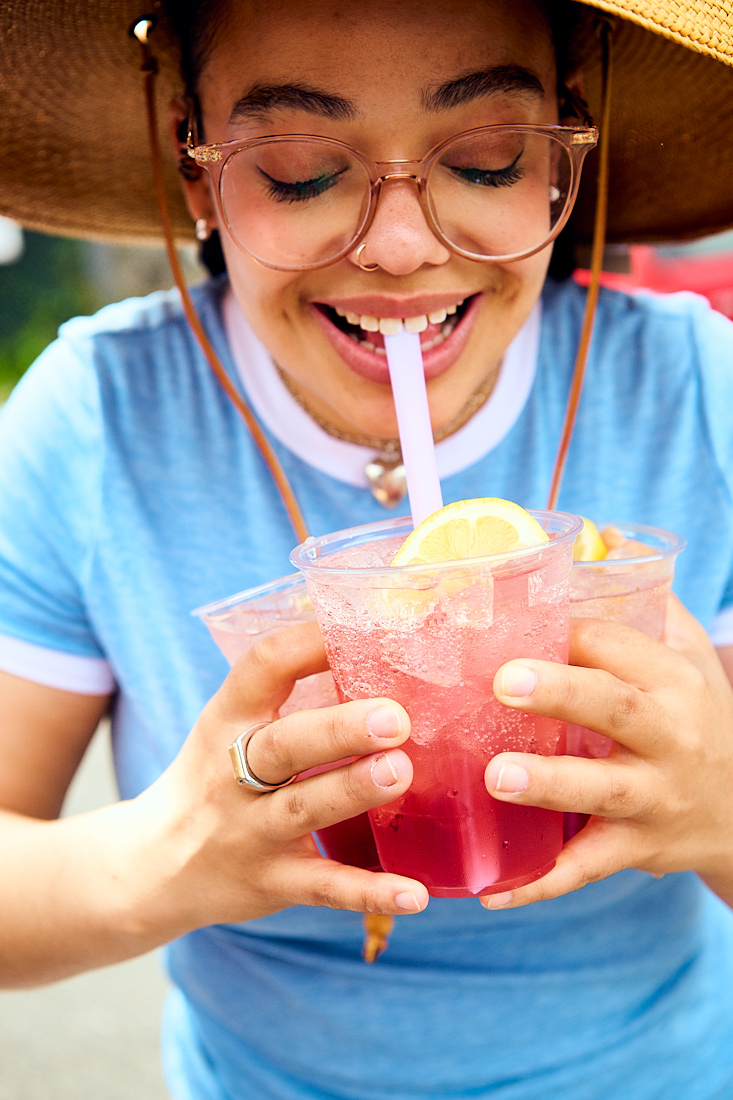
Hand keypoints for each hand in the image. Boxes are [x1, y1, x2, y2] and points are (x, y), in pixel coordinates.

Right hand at [122, 622, 427, 937]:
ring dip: (353, 790)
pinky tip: (414, 894)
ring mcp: (249, 832)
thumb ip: (289, 695)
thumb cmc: (214, 776)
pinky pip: (322, 888)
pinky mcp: (270, 882)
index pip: (263, 668)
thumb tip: (375, 647)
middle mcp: (232, 773)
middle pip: (284, 745)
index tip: (357, 630)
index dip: (307, 645)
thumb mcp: (232, 727)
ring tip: (401, 772)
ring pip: (303, 809)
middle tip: (395, 717)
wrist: (152, 866)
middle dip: (339, 729)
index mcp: (228, 720)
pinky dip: (368, 892)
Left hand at [480, 595, 732, 909]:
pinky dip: (540, 882)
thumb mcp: (686, 658)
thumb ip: (644, 600)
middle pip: (615, 710)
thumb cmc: (696, 719)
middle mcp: (668, 737)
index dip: (564, 634)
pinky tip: (491, 891)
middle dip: (560, 693)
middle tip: (502, 682)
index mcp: (671, 680)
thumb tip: (600, 533)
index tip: (509, 620)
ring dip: (549, 785)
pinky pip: (586, 868)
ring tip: (496, 777)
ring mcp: (653, 798)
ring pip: (601, 793)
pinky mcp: (637, 850)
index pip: (616, 646)